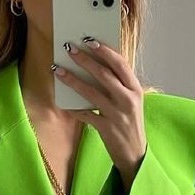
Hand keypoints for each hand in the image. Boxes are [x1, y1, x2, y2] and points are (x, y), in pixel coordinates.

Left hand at [55, 39, 146, 192]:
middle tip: (69, 48)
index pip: (120, 64)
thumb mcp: (131, 102)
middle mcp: (128, 100)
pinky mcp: (106, 128)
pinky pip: (85, 115)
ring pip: (91, 92)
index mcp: (136, 89)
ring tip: (58, 69)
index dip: (104, 51)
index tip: (89, 40)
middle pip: (104, 74)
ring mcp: (117, 114)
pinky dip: (73, 108)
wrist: (135, 154)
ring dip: (72, 79)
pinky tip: (63, 102)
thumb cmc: (130, 123)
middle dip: (84, 59)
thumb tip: (95, 66)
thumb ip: (118, 85)